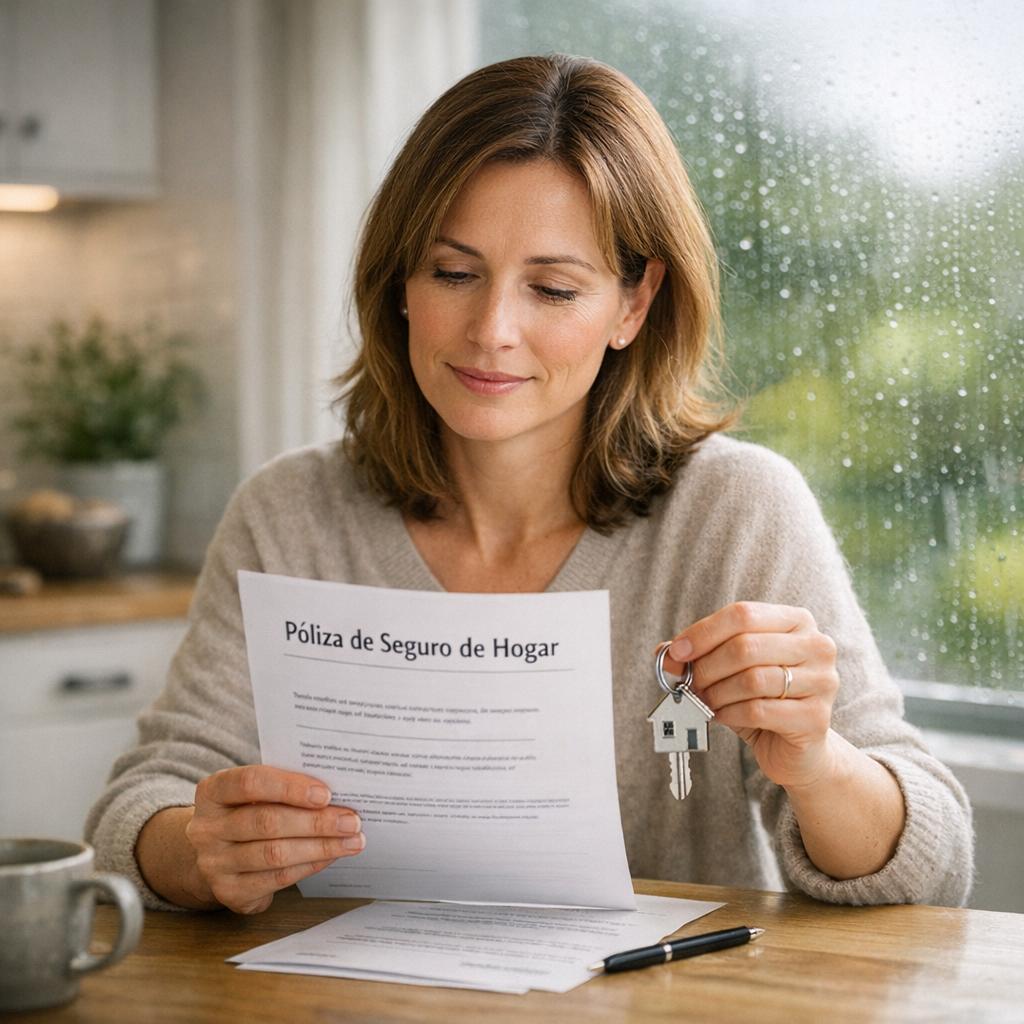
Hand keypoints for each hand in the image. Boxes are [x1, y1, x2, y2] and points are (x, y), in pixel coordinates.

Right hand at [184, 765, 364, 913]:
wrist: (215, 852)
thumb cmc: (246, 811)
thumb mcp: (254, 793)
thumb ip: (284, 788)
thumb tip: (335, 794)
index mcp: (213, 792)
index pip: (250, 782)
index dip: (289, 787)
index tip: (326, 793)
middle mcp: (207, 828)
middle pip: (267, 822)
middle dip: (316, 822)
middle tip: (352, 821)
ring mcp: (215, 863)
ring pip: (274, 854)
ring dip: (320, 847)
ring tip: (351, 841)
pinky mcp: (229, 892)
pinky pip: (276, 880)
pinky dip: (309, 866)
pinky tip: (330, 857)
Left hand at [663, 602, 839, 789]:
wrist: (799, 748)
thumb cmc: (763, 700)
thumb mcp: (731, 670)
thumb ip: (702, 655)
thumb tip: (665, 652)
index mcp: (797, 621)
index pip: (743, 614)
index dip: (704, 632)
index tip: (677, 652)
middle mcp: (817, 646)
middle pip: (745, 646)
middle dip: (707, 667)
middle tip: (690, 683)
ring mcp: (822, 682)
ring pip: (752, 679)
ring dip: (717, 693)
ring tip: (707, 701)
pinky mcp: (815, 718)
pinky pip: (759, 711)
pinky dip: (730, 714)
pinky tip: (723, 716)